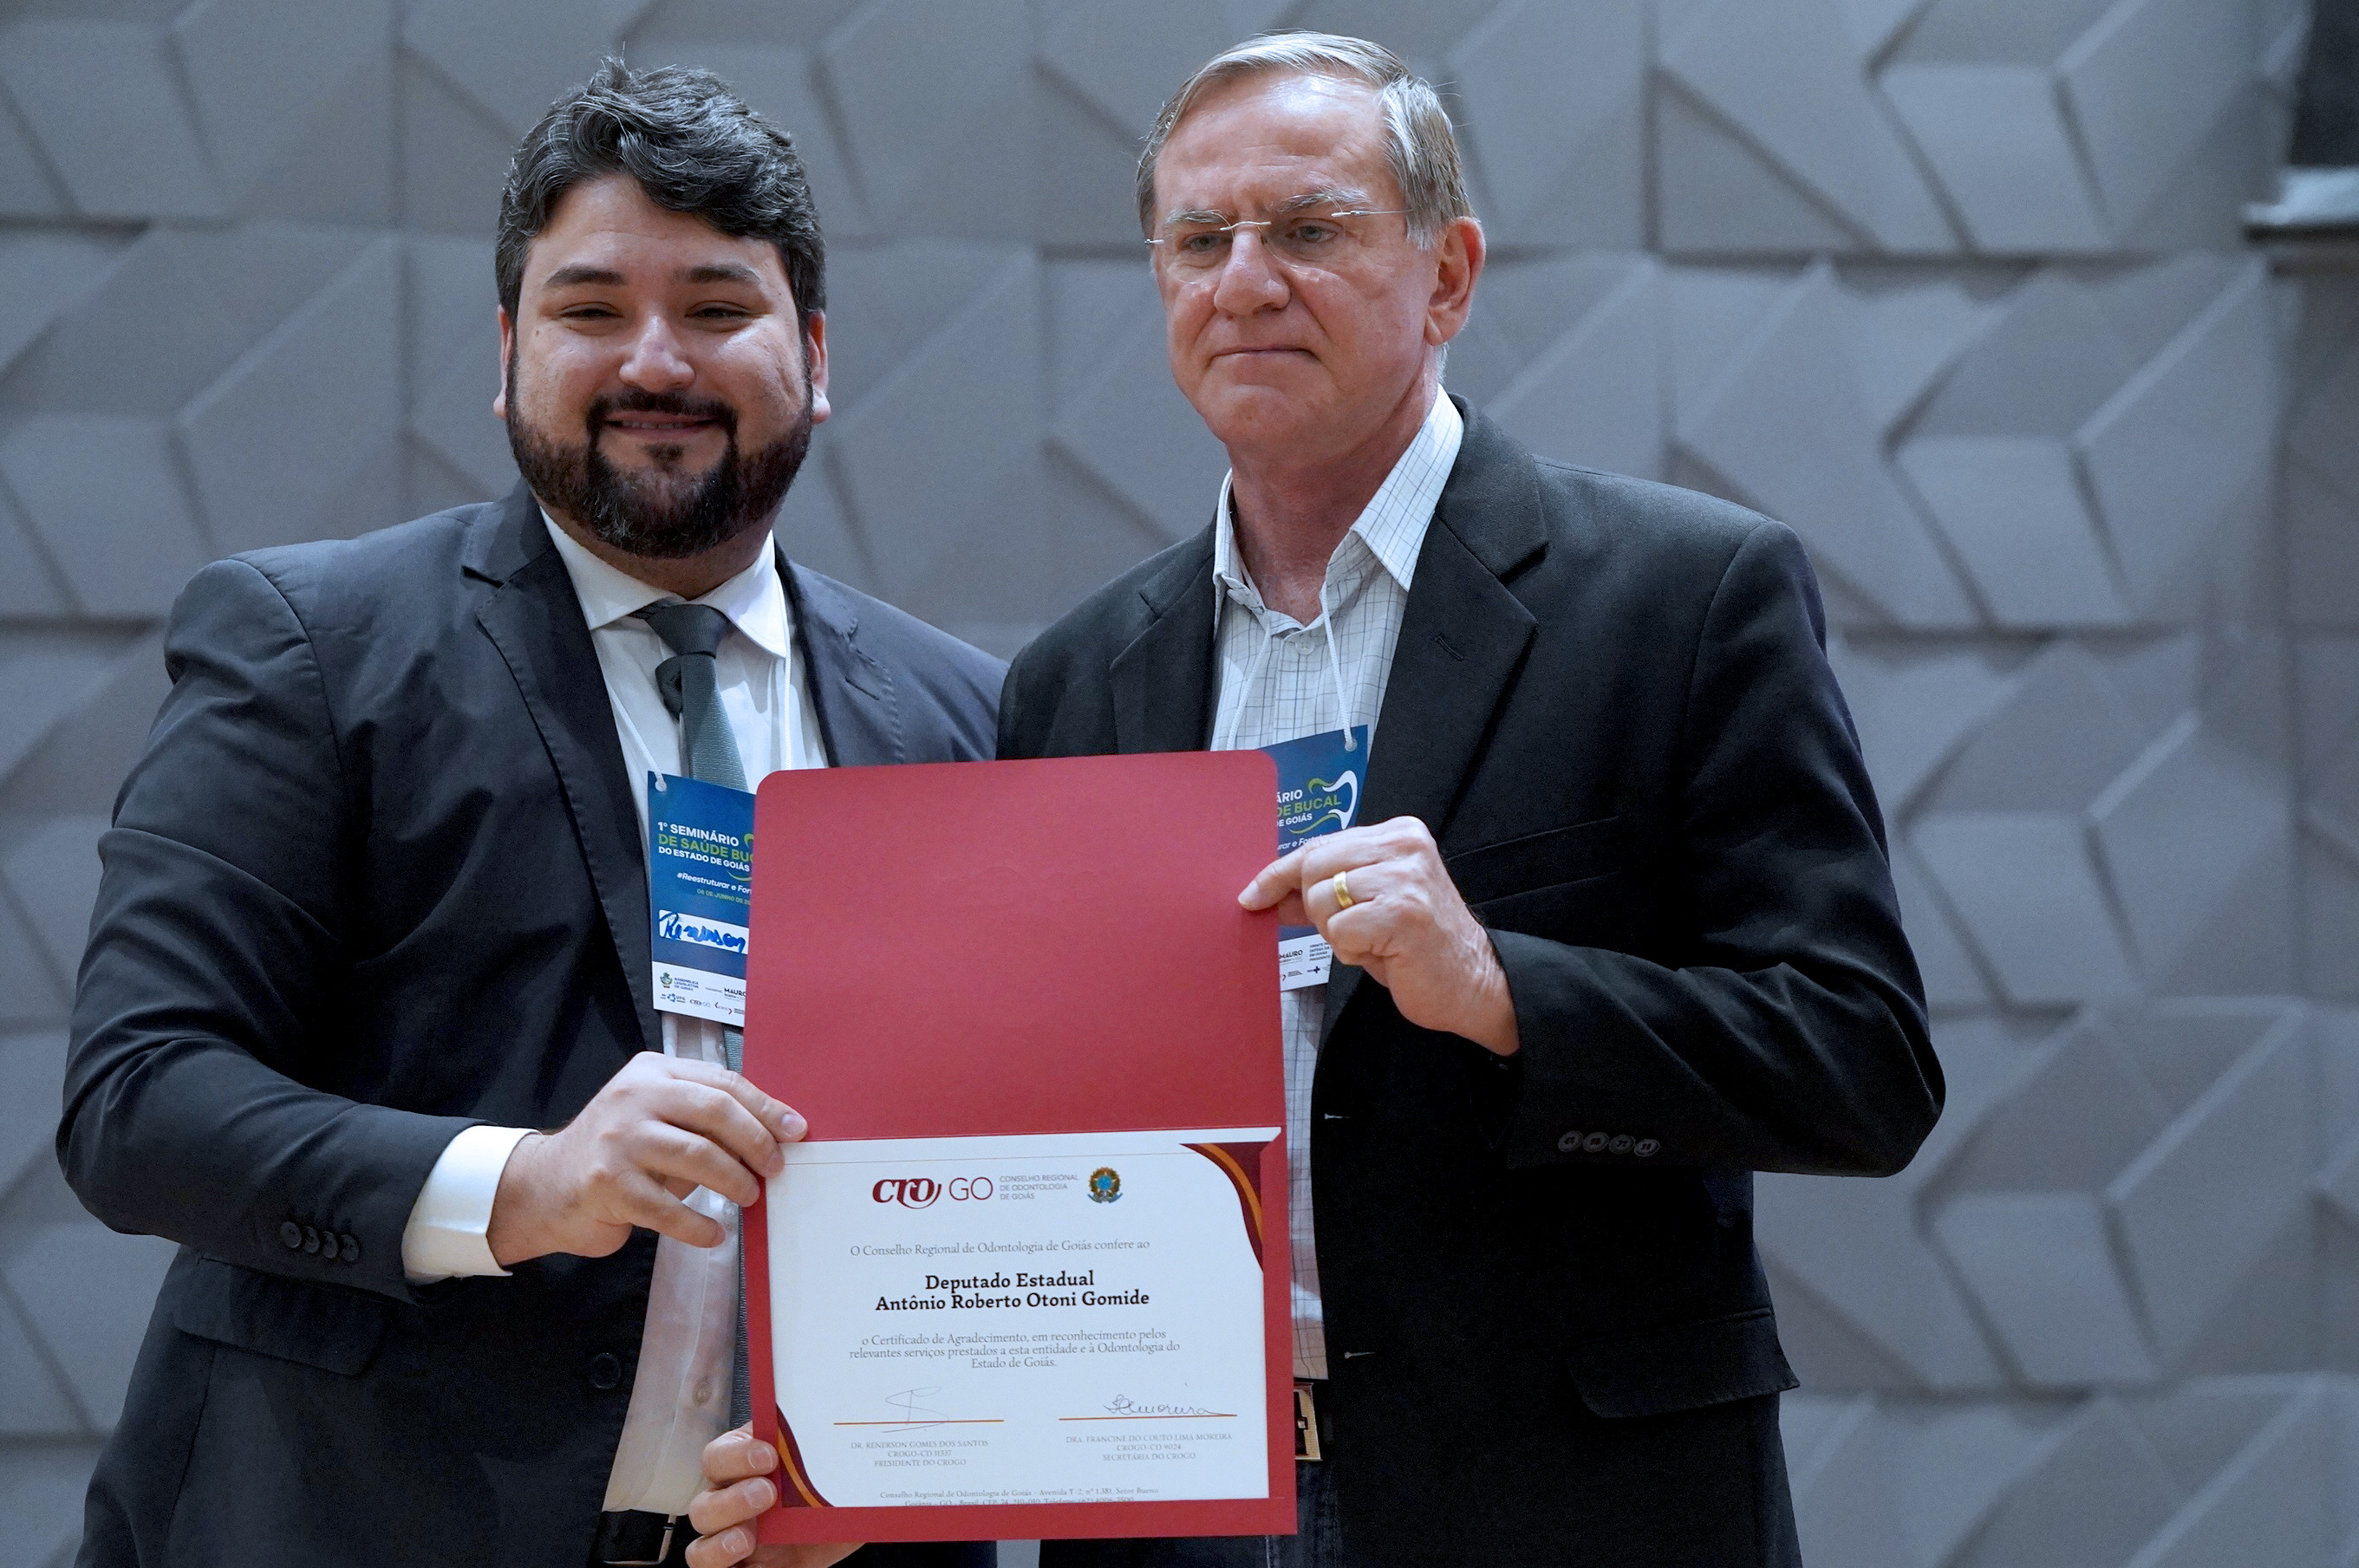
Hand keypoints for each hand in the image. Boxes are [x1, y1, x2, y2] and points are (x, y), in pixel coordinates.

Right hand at [487, 1052, 804, 1265]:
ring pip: (697, 1156)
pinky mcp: (606, 1183)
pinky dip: (698, 1225)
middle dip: (755, 1142)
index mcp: (652, 1072)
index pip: (723, 1083)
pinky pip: (668, 1208)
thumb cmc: (618, 1153)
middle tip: (774, 1169)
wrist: (546, 1187)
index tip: (796, 1132)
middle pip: (714, 1111)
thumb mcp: (656, 1118)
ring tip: (748, 1197)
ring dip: (733, 1181)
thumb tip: (773, 1136)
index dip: (765, 1108)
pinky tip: (713, 1234)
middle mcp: (632, 1097)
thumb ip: (701, 1117)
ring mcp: (617, 1139)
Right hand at [687, 1426, 858, 1567]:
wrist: (842, 1528)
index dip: (737, 1455)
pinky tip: (756, 1564)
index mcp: (743, 1467)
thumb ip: (829, 1454)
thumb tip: (854, 1428)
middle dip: (733, 1499)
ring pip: (699, 1547)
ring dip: (720, 1544)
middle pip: (703, 1504)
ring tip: (748, 1540)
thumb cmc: (827, 1491)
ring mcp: (729, 1540)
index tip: (769, 1455)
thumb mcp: (832, 1470)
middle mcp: (729, 1503)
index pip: (718, 1456)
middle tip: (768, 1494)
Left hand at [1240, 815, 1518, 1055]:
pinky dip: (1351, 951)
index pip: (1319, 845)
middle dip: (1315, 908)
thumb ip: (1326, 891)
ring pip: (1321, 900)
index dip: (1279, 873)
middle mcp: (1405, 846)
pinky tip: (1383, 954)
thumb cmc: (1419, 947)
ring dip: (1337, 934)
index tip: (1253, 894)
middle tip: (1351, 930)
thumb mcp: (1369, 906)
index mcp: (1399, 834)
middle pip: (1313, 867)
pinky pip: (1338, 932)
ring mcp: (1405, 878)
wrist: (1474, 984)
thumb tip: (1269, 892)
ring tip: (1374, 942)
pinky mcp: (1402, 914)